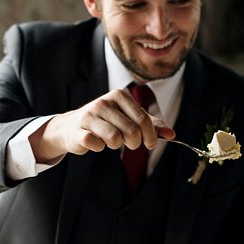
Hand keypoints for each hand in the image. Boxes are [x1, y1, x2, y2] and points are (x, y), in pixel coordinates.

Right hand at [31, 88, 174, 160]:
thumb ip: (151, 125)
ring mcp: (89, 116)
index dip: (151, 136)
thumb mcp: (129, 119)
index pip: (143, 119)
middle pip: (132, 131)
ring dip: (116, 145)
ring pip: (115, 139)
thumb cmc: (105, 123)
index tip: (150, 144)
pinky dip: (100, 148)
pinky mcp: (78, 130)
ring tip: (110, 141)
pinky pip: (96, 144)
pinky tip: (96, 143)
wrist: (71, 127)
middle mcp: (104, 102)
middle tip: (129, 143)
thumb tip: (172, 134)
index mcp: (119, 95)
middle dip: (134, 143)